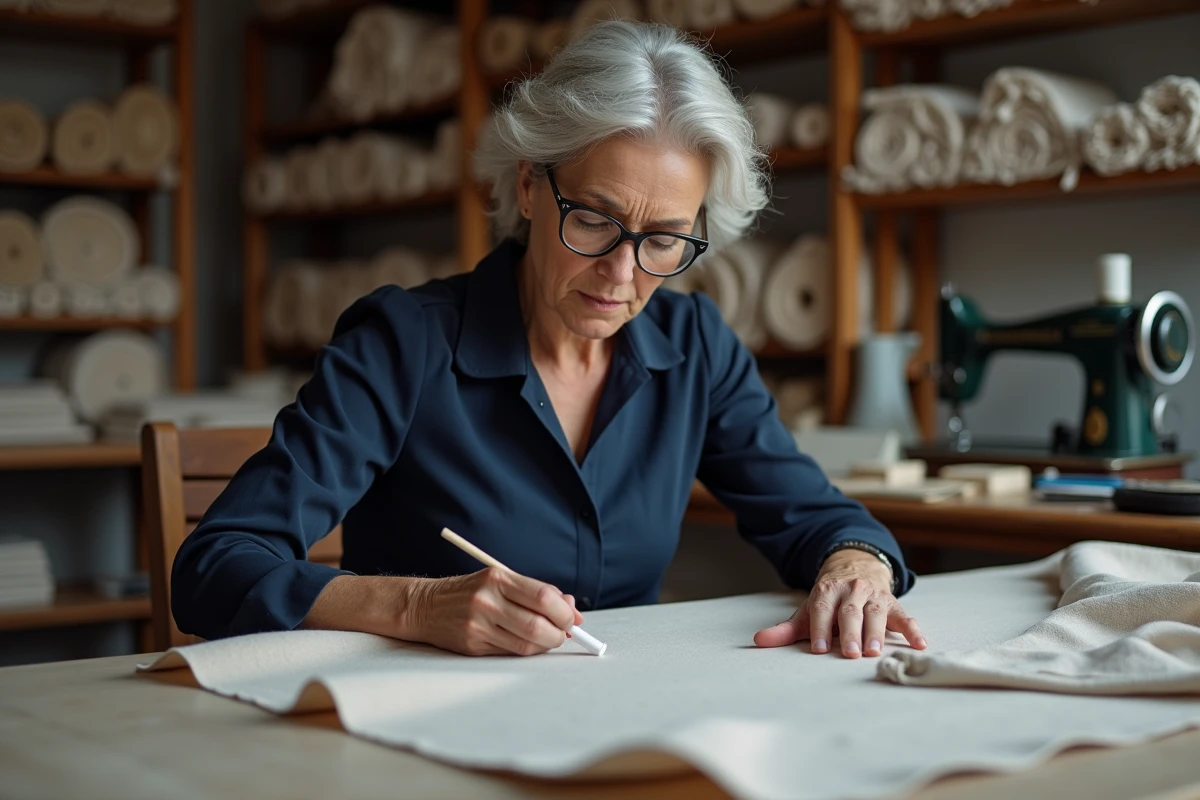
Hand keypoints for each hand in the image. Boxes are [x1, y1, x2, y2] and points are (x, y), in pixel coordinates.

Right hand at [409, 568, 583, 656]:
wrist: (426, 606)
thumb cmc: (471, 591)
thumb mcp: (501, 581)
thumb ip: (536, 593)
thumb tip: (573, 610)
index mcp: (497, 578)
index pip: (543, 596)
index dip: (564, 611)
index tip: (572, 617)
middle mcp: (487, 601)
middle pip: (537, 625)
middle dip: (559, 633)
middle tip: (564, 633)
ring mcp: (478, 625)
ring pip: (527, 644)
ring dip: (546, 645)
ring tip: (549, 638)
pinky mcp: (472, 645)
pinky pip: (511, 653)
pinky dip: (527, 650)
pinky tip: (529, 644)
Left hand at [753, 550, 926, 657]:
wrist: (856, 568)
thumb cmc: (829, 601)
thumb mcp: (808, 611)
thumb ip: (786, 629)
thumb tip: (758, 641)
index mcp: (827, 591)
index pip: (822, 610)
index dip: (819, 629)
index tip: (817, 650)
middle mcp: (851, 590)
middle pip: (850, 611)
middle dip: (849, 632)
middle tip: (849, 653)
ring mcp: (874, 595)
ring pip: (875, 612)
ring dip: (876, 631)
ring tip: (874, 652)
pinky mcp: (893, 603)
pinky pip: (904, 615)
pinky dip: (913, 629)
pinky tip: (920, 644)